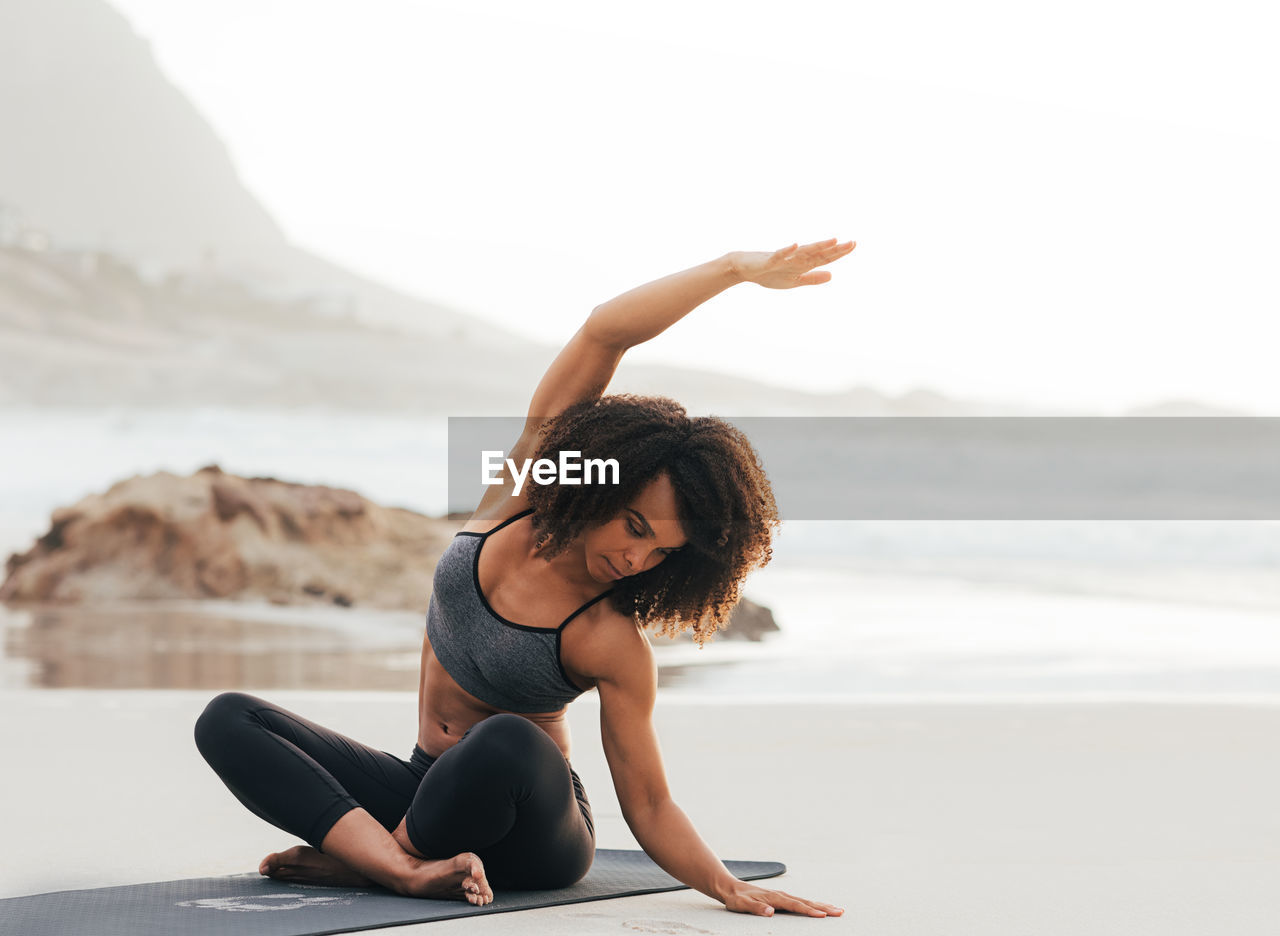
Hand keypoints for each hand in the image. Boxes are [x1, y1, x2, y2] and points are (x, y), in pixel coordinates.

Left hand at [721, 880, 844, 917]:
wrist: (730, 887)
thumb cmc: (736, 899)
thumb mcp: (742, 905)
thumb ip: (756, 908)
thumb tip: (771, 911)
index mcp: (774, 898)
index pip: (795, 905)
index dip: (810, 911)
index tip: (823, 915)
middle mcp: (780, 895)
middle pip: (805, 902)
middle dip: (823, 907)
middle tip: (840, 912)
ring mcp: (781, 896)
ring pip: (805, 901)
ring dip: (821, 905)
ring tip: (836, 909)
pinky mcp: (780, 898)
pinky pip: (800, 901)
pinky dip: (812, 904)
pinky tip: (818, 906)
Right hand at [731, 238, 855, 288]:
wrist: (745, 269)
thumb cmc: (769, 274)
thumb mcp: (794, 280)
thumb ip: (812, 278)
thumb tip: (832, 275)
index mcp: (802, 264)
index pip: (824, 258)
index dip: (838, 253)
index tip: (853, 245)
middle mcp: (796, 258)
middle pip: (818, 253)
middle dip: (835, 249)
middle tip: (852, 243)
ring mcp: (784, 258)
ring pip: (803, 252)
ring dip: (818, 246)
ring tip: (832, 241)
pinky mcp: (769, 260)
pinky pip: (779, 254)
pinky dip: (787, 250)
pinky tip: (795, 245)